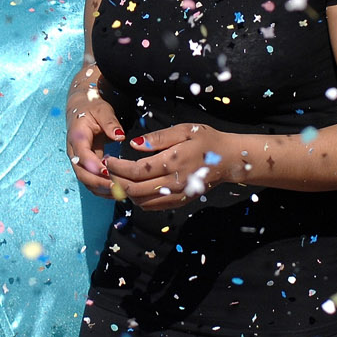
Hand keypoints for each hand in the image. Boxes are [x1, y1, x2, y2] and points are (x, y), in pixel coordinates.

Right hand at [66, 71, 123, 196]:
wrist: (81, 107)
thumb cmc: (92, 107)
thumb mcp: (102, 110)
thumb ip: (110, 123)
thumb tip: (120, 135)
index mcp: (77, 137)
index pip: (82, 155)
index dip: (94, 166)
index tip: (108, 172)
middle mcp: (74, 151)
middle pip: (81, 173)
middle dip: (98, 183)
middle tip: (118, 188)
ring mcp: (79, 160)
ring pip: (86, 180)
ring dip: (101, 189)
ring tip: (120, 193)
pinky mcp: (86, 165)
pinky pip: (91, 180)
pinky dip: (102, 189)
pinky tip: (117, 192)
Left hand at [102, 123, 233, 208]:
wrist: (229, 160)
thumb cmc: (206, 140)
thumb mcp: (184, 130)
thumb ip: (158, 138)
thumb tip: (134, 145)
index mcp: (173, 162)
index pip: (136, 170)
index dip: (118, 168)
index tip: (108, 160)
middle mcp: (174, 183)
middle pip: (134, 190)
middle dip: (116, 181)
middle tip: (107, 171)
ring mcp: (176, 195)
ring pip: (141, 201)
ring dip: (125, 192)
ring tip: (117, 178)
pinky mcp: (179, 202)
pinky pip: (152, 206)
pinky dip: (138, 199)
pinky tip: (133, 187)